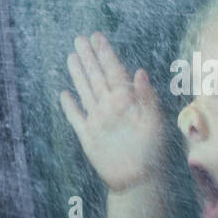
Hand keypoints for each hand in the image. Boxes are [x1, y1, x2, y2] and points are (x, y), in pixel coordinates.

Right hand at [59, 32, 163, 192]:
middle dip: (89, 57)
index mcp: (127, 101)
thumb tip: (139, 72)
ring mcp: (98, 120)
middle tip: (80, 38)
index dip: (105, 54)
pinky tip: (64, 94)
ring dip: (78, 74)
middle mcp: (111, 107)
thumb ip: (146, 97)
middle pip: (97, 76)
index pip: (114, 71)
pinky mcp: (88, 136)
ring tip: (71, 56)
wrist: (138, 180)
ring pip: (85, 91)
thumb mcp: (154, 123)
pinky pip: (76, 117)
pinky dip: (69, 106)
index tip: (97, 37)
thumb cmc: (151, 153)